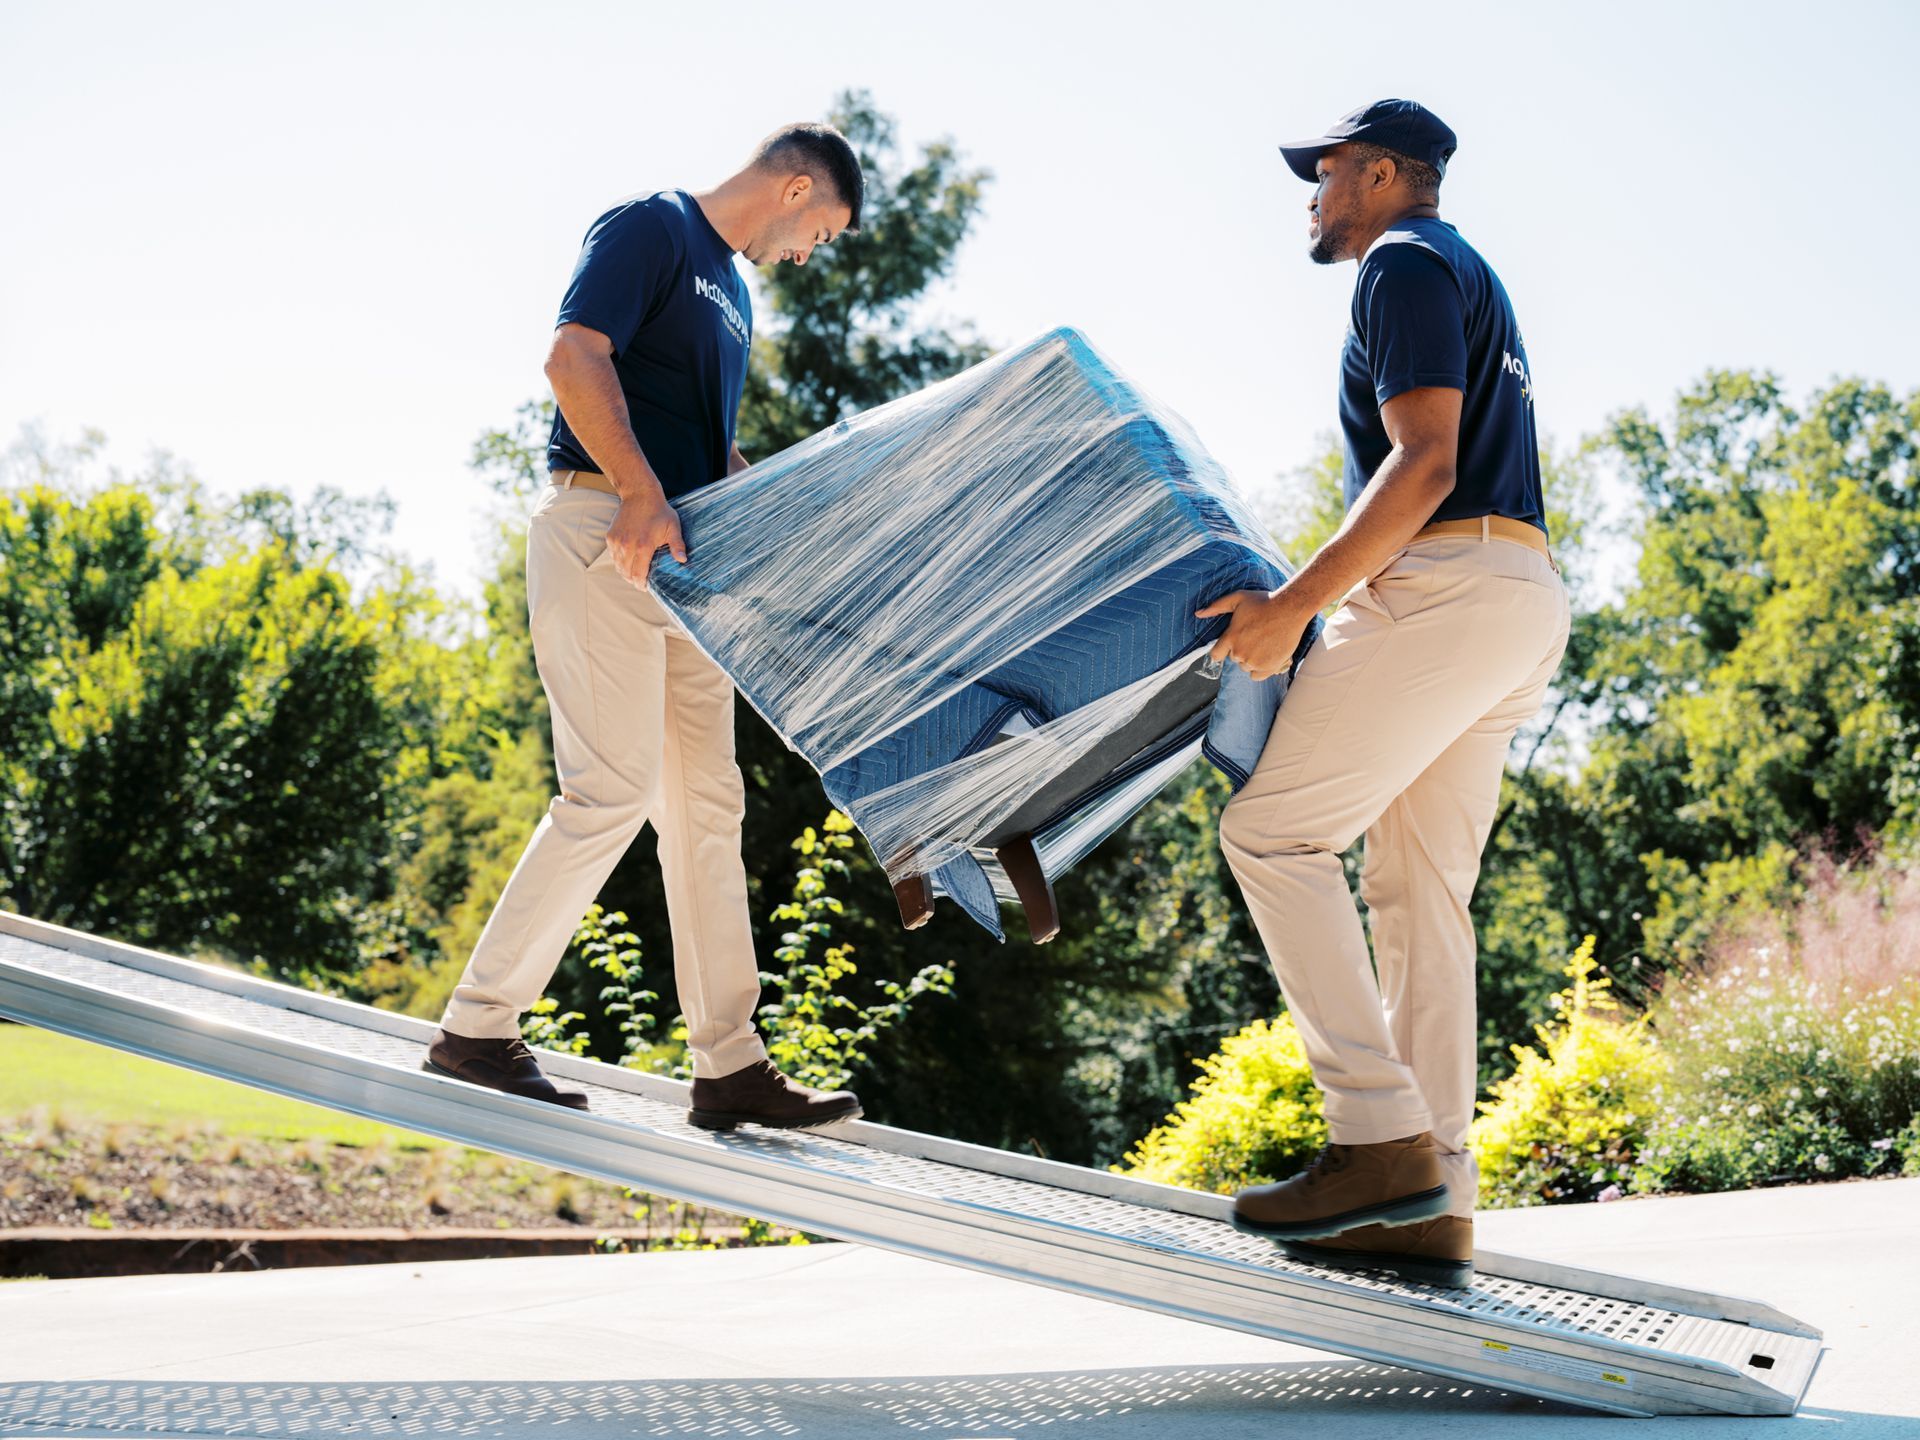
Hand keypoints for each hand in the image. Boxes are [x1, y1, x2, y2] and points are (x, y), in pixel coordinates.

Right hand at [606, 492, 686, 589]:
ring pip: (618, 565)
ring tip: (633, 574)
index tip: (644, 587)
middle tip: (639, 582)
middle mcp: (627, 546)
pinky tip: (626, 561)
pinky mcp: (610, 537)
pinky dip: (618, 561)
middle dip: (632, 580)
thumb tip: (683, 560)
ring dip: (624, 572)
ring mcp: (617, 541)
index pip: (638, 574)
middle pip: (626, 573)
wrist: (639, 494)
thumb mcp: (673, 527)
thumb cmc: (659, 511)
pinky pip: (613, 555)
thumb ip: (677, 545)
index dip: (640, 584)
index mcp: (643, 547)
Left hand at [1195, 587, 1313, 681]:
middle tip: (1254, 636)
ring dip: (1252, 659)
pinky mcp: (1269, 667)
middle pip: (1234, 659)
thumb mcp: (1238, 598)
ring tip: (1264, 643)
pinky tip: (1267, 656)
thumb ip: (1217, 607)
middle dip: (1241, 650)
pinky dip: (1261, 669)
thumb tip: (1198, 613)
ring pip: (1246, 667)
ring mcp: (1255, 661)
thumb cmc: (1264, 601)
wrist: (1290, 608)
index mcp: (1231, 637)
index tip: (1229, 646)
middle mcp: (1240, 652)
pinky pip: (1257, 676)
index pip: (1216, 655)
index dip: (1221, 651)